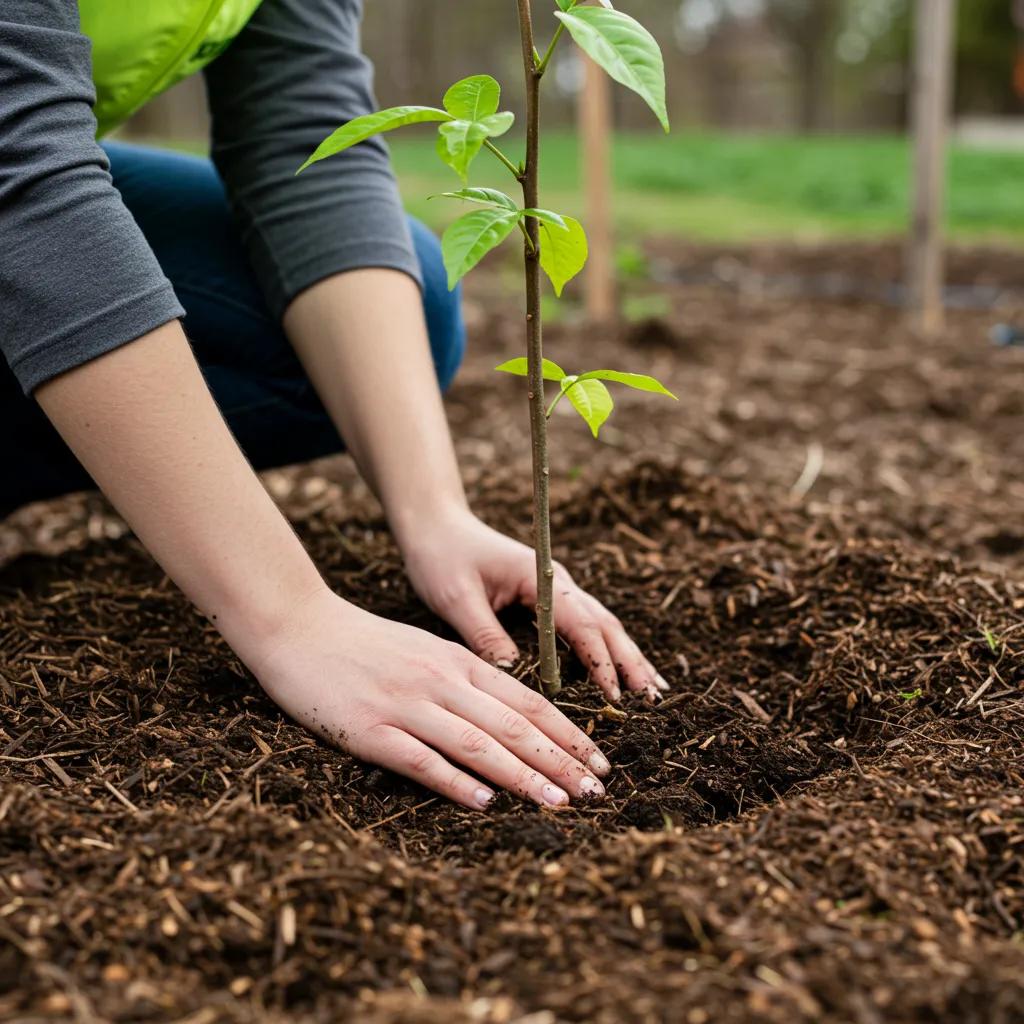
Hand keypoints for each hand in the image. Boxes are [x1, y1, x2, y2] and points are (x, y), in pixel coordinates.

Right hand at [245, 587, 610, 808]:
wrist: (299, 626)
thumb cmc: (364, 643)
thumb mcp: (425, 650)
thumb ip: (463, 680)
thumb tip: (508, 718)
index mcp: (457, 662)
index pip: (526, 700)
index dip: (567, 733)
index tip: (598, 759)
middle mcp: (441, 681)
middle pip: (513, 725)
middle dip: (561, 760)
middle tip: (596, 790)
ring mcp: (406, 705)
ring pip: (478, 743)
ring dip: (524, 776)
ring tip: (559, 802)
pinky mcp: (370, 730)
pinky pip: (421, 760)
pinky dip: (456, 782)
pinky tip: (484, 802)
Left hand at [398, 510, 668, 701]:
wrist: (436, 526)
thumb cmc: (442, 557)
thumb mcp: (457, 598)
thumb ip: (485, 634)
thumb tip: (513, 674)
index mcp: (539, 576)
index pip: (580, 622)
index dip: (599, 660)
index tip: (614, 695)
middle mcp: (557, 582)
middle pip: (604, 623)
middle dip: (630, 661)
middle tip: (653, 699)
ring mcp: (556, 589)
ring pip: (601, 625)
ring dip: (626, 656)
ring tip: (652, 690)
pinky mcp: (547, 598)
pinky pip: (584, 626)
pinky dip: (606, 649)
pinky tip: (618, 672)